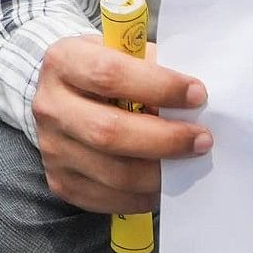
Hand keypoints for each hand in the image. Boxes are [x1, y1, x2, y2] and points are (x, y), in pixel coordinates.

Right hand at [28, 32, 210, 214]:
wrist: (64, 98)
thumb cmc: (106, 72)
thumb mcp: (123, 53)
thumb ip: (154, 69)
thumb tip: (195, 103)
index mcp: (63, 61)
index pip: (109, 75)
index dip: (159, 87)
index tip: (197, 95)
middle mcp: (50, 106)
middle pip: (108, 131)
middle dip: (165, 139)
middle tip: (202, 139)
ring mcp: (52, 148)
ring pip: (114, 173)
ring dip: (160, 172)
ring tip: (188, 162)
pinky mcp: (61, 181)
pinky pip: (109, 199)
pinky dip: (144, 196)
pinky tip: (163, 182)